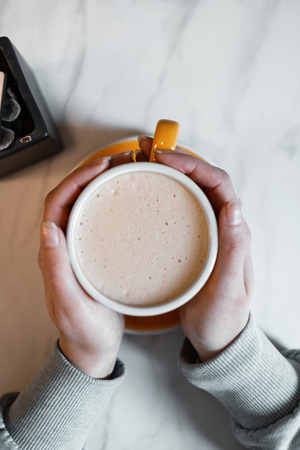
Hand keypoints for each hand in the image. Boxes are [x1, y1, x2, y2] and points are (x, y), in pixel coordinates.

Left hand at [38, 152, 134, 377]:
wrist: (94, 348)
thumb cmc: (84, 331)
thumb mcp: (70, 304)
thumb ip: (57, 269)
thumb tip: (47, 229)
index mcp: (54, 254)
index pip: (57, 204)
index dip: (76, 180)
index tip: (100, 167)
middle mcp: (65, 246)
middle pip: (72, 198)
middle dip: (92, 174)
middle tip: (119, 161)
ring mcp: (81, 249)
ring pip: (87, 206)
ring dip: (103, 185)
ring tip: (126, 172)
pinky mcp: (97, 254)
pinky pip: (101, 220)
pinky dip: (113, 204)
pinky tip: (130, 201)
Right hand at [138, 137, 253, 361]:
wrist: (217, 337)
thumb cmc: (223, 317)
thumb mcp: (229, 288)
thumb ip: (233, 249)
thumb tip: (233, 206)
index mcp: (234, 232)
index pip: (218, 184)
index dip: (194, 165)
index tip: (165, 159)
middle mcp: (221, 226)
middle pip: (202, 179)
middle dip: (176, 159)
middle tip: (146, 150)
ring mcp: (204, 232)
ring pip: (189, 190)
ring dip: (168, 171)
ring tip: (141, 160)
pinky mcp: (189, 242)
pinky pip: (177, 208)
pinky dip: (161, 192)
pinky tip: (144, 190)